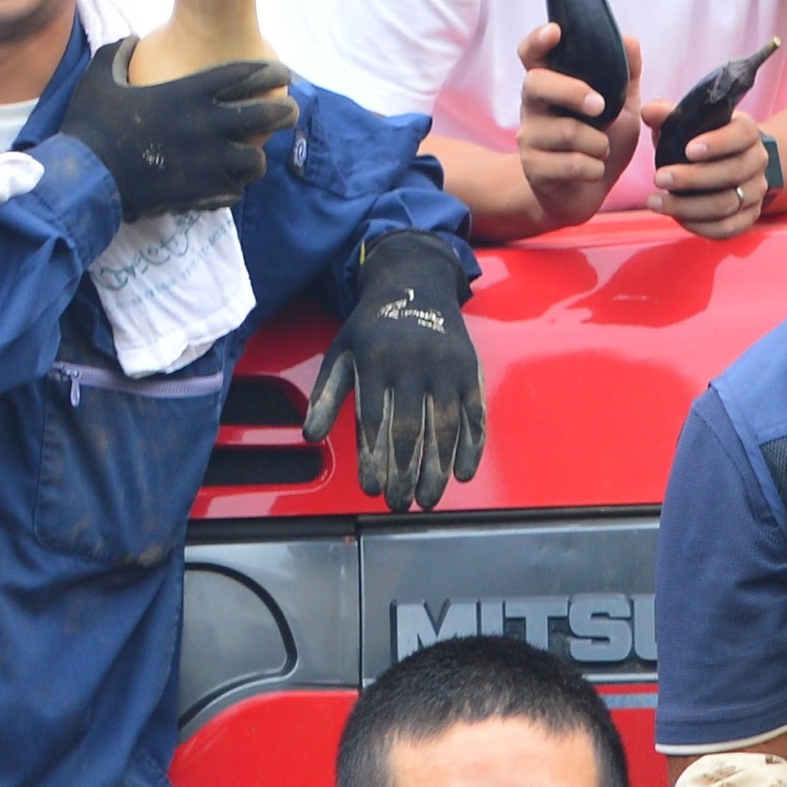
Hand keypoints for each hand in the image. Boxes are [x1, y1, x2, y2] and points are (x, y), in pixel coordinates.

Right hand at [53, 50, 294, 221]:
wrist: (85, 178)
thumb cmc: (90, 125)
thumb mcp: (101, 76)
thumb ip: (120, 52)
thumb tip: (133, 41)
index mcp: (188, 94)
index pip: (245, 76)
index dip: (270, 73)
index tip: (284, 73)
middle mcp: (207, 126)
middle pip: (265, 116)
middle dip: (285, 112)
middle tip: (289, 111)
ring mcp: (208, 163)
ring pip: (256, 162)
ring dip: (256, 157)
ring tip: (253, 156)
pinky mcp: (201, 194)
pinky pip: (234, 192)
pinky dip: (232, 187)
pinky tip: (226, 184)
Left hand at [300, 229, 486, 509]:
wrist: (415, 283)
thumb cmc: (373, 327)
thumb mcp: (341, 352)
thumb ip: (326, 395)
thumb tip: (311, 438)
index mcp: (376, 360)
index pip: (374, 421)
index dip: (373, 460)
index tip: (372, 489)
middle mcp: (413, 363)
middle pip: (410, 430)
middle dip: (404, 473)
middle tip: (400, 503)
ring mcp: (446, 366)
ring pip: (444, 427)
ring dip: (438, 469)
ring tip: (428, 498)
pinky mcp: (471, 369)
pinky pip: (475, 414)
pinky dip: (472, 447)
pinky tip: (463, 474)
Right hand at [512, 24, 642, 231]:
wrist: (585, 193)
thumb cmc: (600, 141)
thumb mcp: (622, 107)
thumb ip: (626, 75)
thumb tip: (630, 40)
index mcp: (550, 84)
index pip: (531, 54)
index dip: (538, 40)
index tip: (555, 32)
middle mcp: (532, 106)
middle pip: (537, 84)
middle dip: (572, 91)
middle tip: (601, 106)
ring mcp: (529, 138)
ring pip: (564, 130)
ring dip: (598, 142)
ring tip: (602, 150)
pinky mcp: (534, 169)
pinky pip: (570, 163)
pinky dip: (594, 168)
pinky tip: (594, 170)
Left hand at [644, 108, 772, 240]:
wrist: (731, 161)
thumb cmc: (703, 139)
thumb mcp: (688, 123)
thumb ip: (668, 116)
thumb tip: (649, 112)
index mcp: (747, 131)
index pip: (742, 134)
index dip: (718, 143)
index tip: (688, 150)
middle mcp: (757, 161)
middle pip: (733, 172)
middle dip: (692, 178)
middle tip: (659, 178)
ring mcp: (756, 191)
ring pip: (727, 204)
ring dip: (688, 206)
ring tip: (657, 202)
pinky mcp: (749, 216)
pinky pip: (728, 228)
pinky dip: (700, 226)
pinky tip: (676, 218)